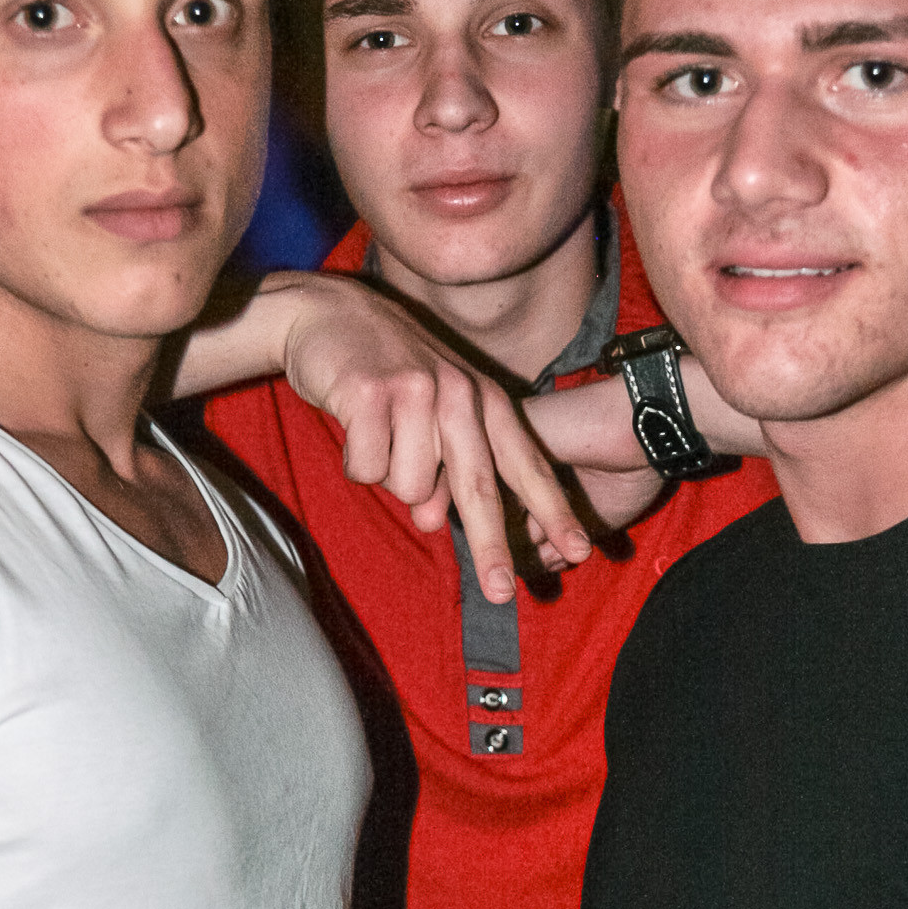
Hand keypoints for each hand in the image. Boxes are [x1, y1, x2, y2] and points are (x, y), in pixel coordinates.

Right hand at [173, 271, 590, 603]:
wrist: (327, 314)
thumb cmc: (384, 371)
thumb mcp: (429, 412)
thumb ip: (442, 467)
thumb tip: (429, 522)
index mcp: (486, 400)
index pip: (527, 466)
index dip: (554, 511)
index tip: (580, 552)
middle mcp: (460, 394)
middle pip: (481, 488)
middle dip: (492, 545)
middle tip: (502, 594)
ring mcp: (418, 391)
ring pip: (411, 487)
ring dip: (388, 474)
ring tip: (376, 433)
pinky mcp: (372, 393)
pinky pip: (367, 469)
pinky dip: (355, 459)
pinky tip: (352, 422)